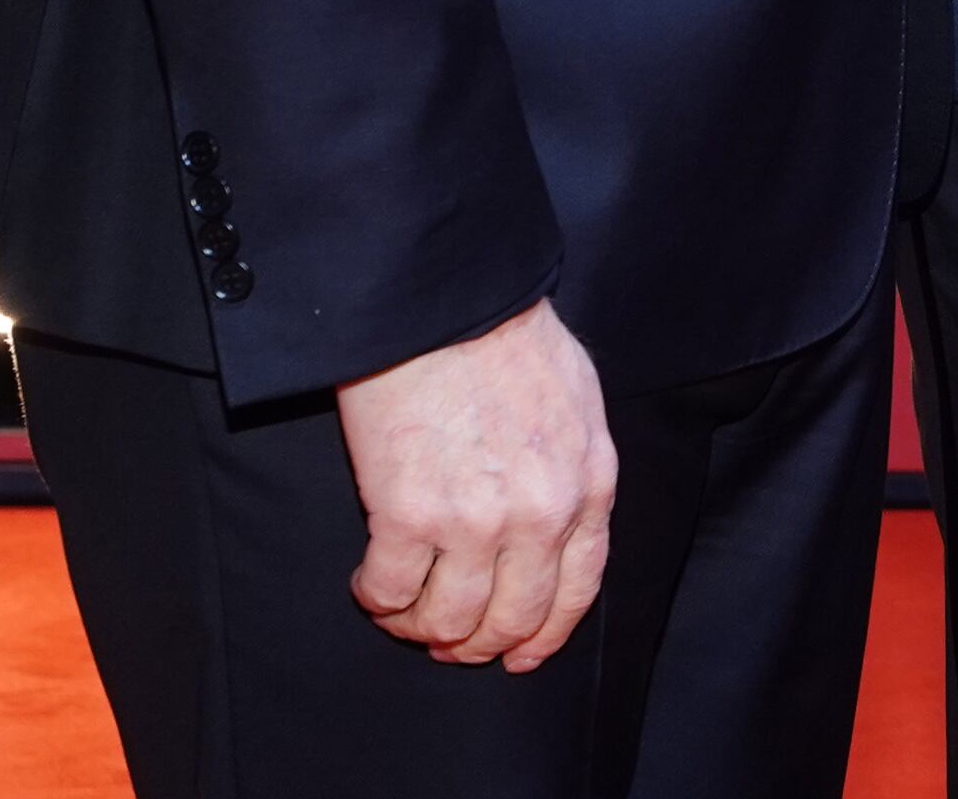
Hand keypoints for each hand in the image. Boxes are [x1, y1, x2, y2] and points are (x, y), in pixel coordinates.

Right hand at [336, 297, 617, 670]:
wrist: (445, 301)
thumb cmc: (506, 334)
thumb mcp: (576, 399)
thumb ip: (574, 464)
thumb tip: (561, 510)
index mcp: (587, 483)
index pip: (577, 590)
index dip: (543, 634)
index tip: (518, 655)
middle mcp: (540, 515)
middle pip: (511, 619)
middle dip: (477, 643)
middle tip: (446, 639)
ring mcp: (476, 521)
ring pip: (448, 622)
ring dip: (419, 627)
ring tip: (401, 607)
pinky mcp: (408, 515)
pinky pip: (389, 592)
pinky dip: (376, 597)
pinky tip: (370, 579)